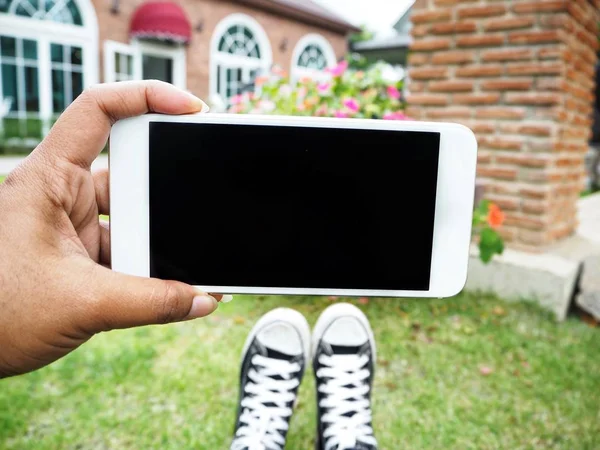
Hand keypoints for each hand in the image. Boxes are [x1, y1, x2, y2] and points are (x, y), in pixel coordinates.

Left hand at [0, 81, 220, 377]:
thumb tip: (204, 300)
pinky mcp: (81, 254)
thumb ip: (152, 303)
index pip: (97, 111)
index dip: (146, 96)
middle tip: (197, 210)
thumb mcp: (82, 304)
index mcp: (48, 180)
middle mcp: (61, 194)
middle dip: (167, 195)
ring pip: (134, 218)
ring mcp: (73, 225)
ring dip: (159, 244)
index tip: (191, 109)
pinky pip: (128, 249)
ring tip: (181, 271)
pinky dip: (150, 268)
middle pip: (130, 172)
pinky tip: (169, 288)